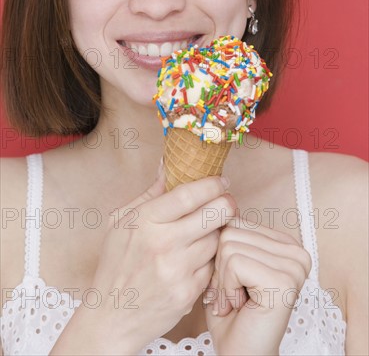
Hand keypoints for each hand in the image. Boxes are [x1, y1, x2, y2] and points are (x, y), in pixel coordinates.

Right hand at [86, 165, 235, 352]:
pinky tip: (201, 256)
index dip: (212, 184)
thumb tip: (167, 163)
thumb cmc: (115, 264)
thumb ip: (149, 194)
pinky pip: (213, 266)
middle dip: (227, 203)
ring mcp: (177, 270)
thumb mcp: (120, 222)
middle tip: (228, 201)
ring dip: (219, 232)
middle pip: (214, 214)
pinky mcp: (188, 293)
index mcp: (144, 221)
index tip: (221, 180)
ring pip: (217, 240)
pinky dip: (211, 259)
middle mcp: (162, 244)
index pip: (189, 194)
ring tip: (212, 228)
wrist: (111, 318)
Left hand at [203, 219, 311, 355]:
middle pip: (231, 230)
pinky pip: (235, 262)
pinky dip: (227, 287)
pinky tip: (239, 305)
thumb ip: (228, 234)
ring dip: (222, 279)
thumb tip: (216, 204)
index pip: (236, 219)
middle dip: (220, 266)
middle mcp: (297, 252)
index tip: (232, 280)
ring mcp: (294, 266)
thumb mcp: (227, 263)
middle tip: (232, 294)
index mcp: (285, 244)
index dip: (222, 251)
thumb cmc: (232, 314)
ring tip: (235, 300)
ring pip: (230, 244)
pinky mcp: (285, 280)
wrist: (241, 354)